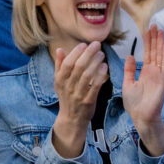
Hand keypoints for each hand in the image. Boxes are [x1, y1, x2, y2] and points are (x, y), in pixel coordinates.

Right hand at [51, 41, 106, 157]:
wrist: (71, 118)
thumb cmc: (66, 97)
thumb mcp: (59, 82)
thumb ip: (59, 65)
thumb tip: (59, 49)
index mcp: (60, 80)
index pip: (67, 63)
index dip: (76, 53)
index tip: (83, 44)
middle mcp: (68, 87)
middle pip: (78, 67)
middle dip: (88, 54)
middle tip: (97, 45)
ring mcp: (78, 94)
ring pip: (87, 75)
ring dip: (95, 63)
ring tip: (102, 54)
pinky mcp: (88, 101)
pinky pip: (95, 86)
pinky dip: (100, 75)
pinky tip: (105, 67)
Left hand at [122, 25, 163, 155]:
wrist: (140, 117)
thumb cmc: (134, 103)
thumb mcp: (127, 83)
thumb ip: (129, 69)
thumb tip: (130, 55)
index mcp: (145, 72)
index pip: (147, 53)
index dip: (147, 42)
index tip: (147, 29)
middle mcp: (153, 72)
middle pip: (155, 51)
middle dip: (155, 38)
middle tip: (154, 24)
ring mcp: (159, 76)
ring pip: (161, 56)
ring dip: (161, 43)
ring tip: (160, 30)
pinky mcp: (163, 81)